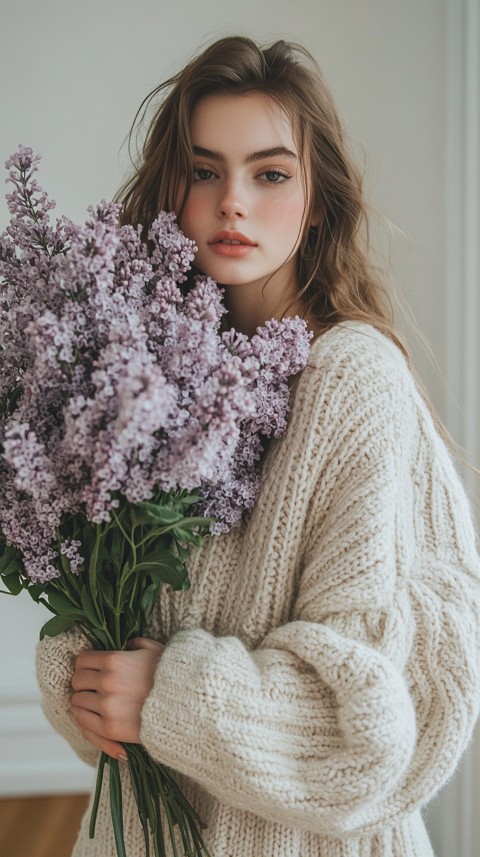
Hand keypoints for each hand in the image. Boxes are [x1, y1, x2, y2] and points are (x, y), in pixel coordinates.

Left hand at [70, 637, 163, 759]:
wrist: (186, 706)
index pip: (82, 660)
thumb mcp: (155, 649)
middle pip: (77, 681)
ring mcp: (107, 706)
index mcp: (115, 660)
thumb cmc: (172, 675)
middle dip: (83, 683)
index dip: (84, 665)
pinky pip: (83, 721)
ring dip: (84, 700)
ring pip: (77, 701)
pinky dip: (84, 717)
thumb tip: (126, 645)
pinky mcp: (110, 727)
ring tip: (94, 701)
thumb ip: (136, 644)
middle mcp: (107, 682)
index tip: (90, 670)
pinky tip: (93, 715)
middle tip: (91, 687)